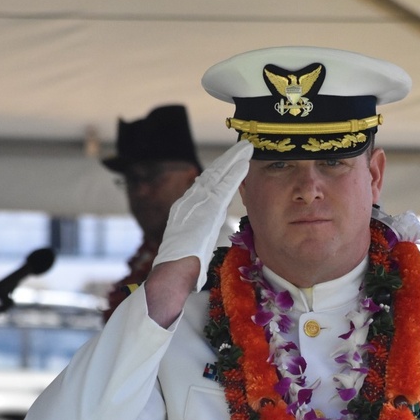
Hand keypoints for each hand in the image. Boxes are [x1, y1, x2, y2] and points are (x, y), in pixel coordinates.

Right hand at [153, 140, 252, 290]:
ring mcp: (196, 204)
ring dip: (234, 160)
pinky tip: (245, 163)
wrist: (172, 272)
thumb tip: (209, 230)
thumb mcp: (192, 243)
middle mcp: (188, 202)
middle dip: (228, 160)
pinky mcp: (207, 209)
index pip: (204, 185)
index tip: (230, 162)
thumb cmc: (182, 266)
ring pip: (218, 175)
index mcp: (184, 210)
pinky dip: (235, 174)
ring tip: (247, 148)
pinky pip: (224, 187)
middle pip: (211, 175)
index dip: (219, 171)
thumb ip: (201, 232)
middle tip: (243, 147)